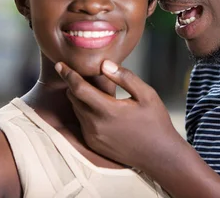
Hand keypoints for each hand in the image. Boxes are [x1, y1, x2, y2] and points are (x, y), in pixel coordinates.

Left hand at [55, 60, 180, 170]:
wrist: (159, 155)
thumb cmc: (155, 122)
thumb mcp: (146, 95)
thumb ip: (125, 77)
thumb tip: (104, 64)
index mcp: (108, 111)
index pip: (78, 88)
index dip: (68, 74)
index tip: (60, 64)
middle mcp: (96, 125)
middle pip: (74, 98)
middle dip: (75, 84)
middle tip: (84, 73)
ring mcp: (93, 137)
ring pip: (77, 110)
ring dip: (80, 98)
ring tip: (95, 90)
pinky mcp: (93, 144)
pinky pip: (83, 122)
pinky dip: (86, 111)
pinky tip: (101, 107)